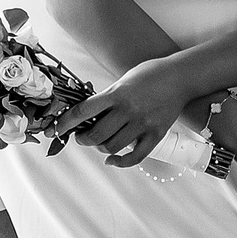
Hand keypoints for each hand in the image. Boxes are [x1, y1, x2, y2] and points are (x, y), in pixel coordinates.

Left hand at [50, 57, 191, 165]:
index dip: (65, 123)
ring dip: (100, 148)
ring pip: (111, 147)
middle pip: (95, 135)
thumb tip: (86, 116)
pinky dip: (120, 162)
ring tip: (98, 142)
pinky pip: (135, 157)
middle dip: (82, 139)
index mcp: (117, 93)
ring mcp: (143, 124)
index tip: (56, 129)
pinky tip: (112, 160)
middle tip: (81, 137)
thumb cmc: (150, 75)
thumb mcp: (123, 80)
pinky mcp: (156, 134)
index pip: (83, 111)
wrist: (180, 77)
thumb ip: (107, 98)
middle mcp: (128, 110)